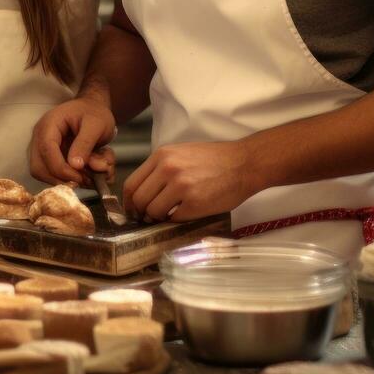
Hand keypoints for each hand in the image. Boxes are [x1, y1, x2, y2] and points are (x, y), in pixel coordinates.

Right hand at [29, 95, 116, 184]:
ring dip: (63, 180)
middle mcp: (40, 137)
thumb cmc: (94, 113)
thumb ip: (86, 143)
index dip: (61, 169)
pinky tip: (82, 175)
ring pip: (42, 174)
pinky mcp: (48, 157)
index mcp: (49, 125)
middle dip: (60, 178)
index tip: (79, 178)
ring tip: (85, 177)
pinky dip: (66, 179)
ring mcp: (42, 148)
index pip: (46, 150)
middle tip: (83, 180)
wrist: (93, 109)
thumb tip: (75, 166)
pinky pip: (51, 174)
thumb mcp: (96, 125)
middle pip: (38, 167)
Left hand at [123, 140, 256, 221]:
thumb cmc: (214, 160)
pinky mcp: (194, 203)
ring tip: (169, 215)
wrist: (244, 163)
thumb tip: (144, 192)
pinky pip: (173, 219)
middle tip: (149, 218)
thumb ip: (160, 169)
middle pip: (138, 200)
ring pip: (153, 211)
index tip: (133, 210)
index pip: (131, 184)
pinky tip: (185, 214)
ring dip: (158, 218)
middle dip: (141, 213)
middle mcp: (168, 169)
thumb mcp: (181, 153)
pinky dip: (176, 220)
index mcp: (162, 156)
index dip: (129, 202)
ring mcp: (181, 186)